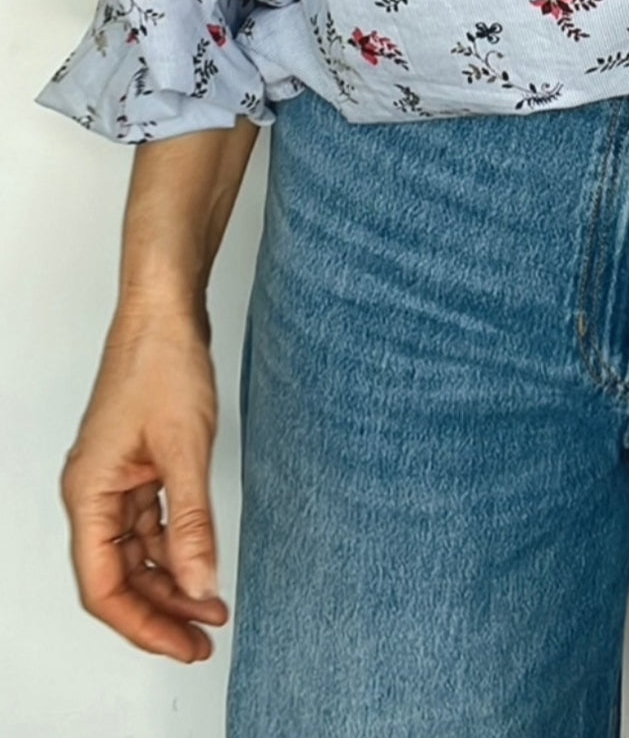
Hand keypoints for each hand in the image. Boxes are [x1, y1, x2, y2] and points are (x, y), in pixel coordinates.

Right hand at [59, 306, 230, 662]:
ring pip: (136, 552)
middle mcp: (94, 492)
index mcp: (90, 493)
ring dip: (171, 581)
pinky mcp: (137, 466)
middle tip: (203, 637)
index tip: (182, 644)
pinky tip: (204, 562)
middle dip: (160, 610)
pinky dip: (176, 546)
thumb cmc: (162, 363)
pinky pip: (150, 523)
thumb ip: (192, 525)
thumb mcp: (186, 451)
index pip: (103, 585)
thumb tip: (199, 586)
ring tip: (212, 607)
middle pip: (117, 575)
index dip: (142, 624)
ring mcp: (115, 479)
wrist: (167, 311)